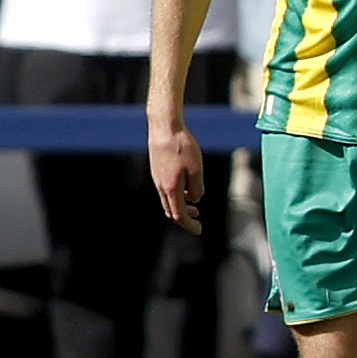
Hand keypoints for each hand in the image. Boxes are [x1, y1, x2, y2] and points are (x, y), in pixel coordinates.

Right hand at [152, 116, 204, 232]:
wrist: (164, 127)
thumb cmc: (182, 146)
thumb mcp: (196, 168)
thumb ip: (196, 187)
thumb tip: (195, 199)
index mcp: (171, 188)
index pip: (179, 215)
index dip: (189, 225)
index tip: (199, 230)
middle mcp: (161, 186)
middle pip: (171, 210)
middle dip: (185, 218)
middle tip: (197, 222)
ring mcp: (157, 178)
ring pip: (168, 200)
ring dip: (181, 206)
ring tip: (194, 207)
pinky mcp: (157, 170)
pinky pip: (166, 189)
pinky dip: (176, 195)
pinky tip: (186, 188)